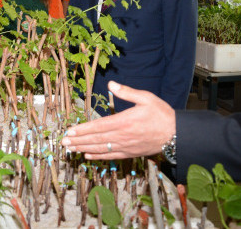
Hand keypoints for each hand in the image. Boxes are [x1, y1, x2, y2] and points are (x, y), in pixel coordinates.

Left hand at [61, 82, 175, 159]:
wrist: (177, 134)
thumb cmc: (162, 114)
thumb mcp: (146, 98)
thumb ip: (127, 92)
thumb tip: (111, 84)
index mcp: (124, 121)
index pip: (98, 126)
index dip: (82, 130)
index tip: (70, 131)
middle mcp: (122, 136)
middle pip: (96, 139)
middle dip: (78, 141)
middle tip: (63, 143)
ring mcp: (126, 146)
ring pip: (101, 149)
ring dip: (84, 149)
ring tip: (71, 149)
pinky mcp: (130, 153)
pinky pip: (111, 156)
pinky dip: (98, 156)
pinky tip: (88, 155)